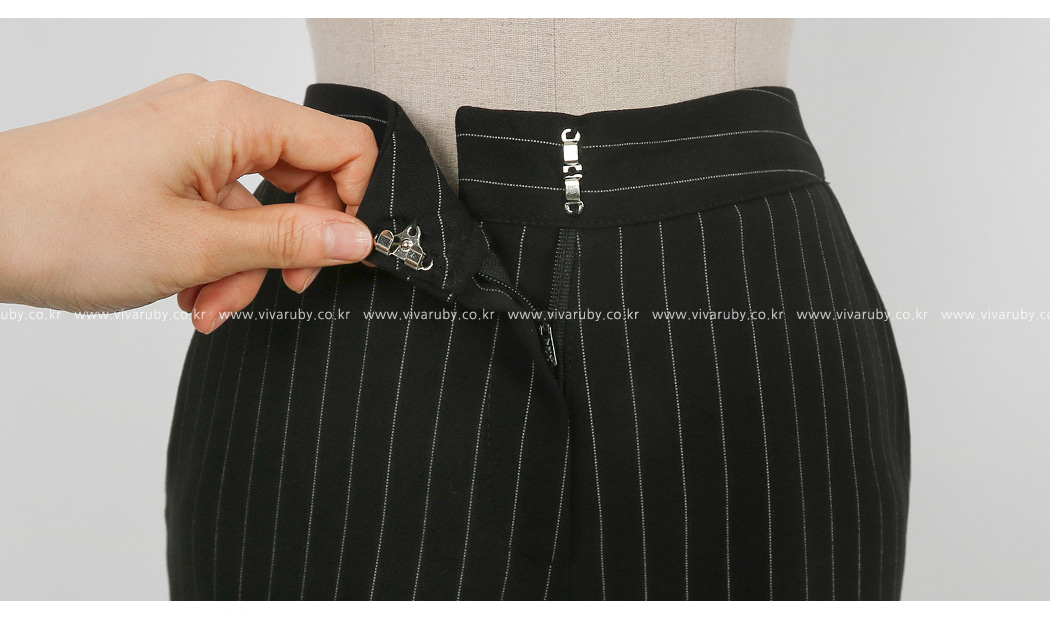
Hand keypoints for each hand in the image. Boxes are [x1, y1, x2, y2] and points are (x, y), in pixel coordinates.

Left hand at [0, 74, 377, 332]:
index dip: (355, 204)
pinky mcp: (158, 155)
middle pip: (300, 176)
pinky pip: (213, 201)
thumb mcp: (199, 247)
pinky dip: (209, 249)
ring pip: (253, 200)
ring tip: (205, 304)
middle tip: (273, 289)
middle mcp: (212, 113)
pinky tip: (184, 288)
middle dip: (288, 244)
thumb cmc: (63, 224)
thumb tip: (359, 236)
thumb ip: (291, 239)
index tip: (339, 256)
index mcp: (233, 116)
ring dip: (242, 260)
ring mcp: (182, 133)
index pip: (343, 145)